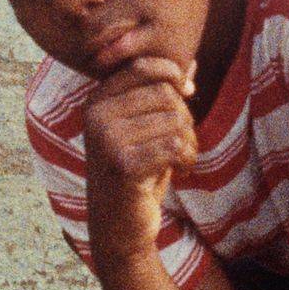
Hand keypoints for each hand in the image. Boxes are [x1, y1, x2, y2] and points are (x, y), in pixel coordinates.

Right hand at [83, 57, 196, 269]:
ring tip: (181, 158)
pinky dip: (187, 157)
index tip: (188, 93)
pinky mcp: (122, 165)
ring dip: (189, 140)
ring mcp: (106, 140)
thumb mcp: (147, 130)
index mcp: (96, 101)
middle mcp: (95, 116)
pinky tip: (180, 170)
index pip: (144, 67)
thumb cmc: (137, 173)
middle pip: (165, 93)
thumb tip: (193, 62)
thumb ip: (163, 95)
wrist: (119, 227)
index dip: (174, 75)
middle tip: (183, 141)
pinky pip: (174, 144)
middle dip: (185, 116)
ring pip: (174, 119)